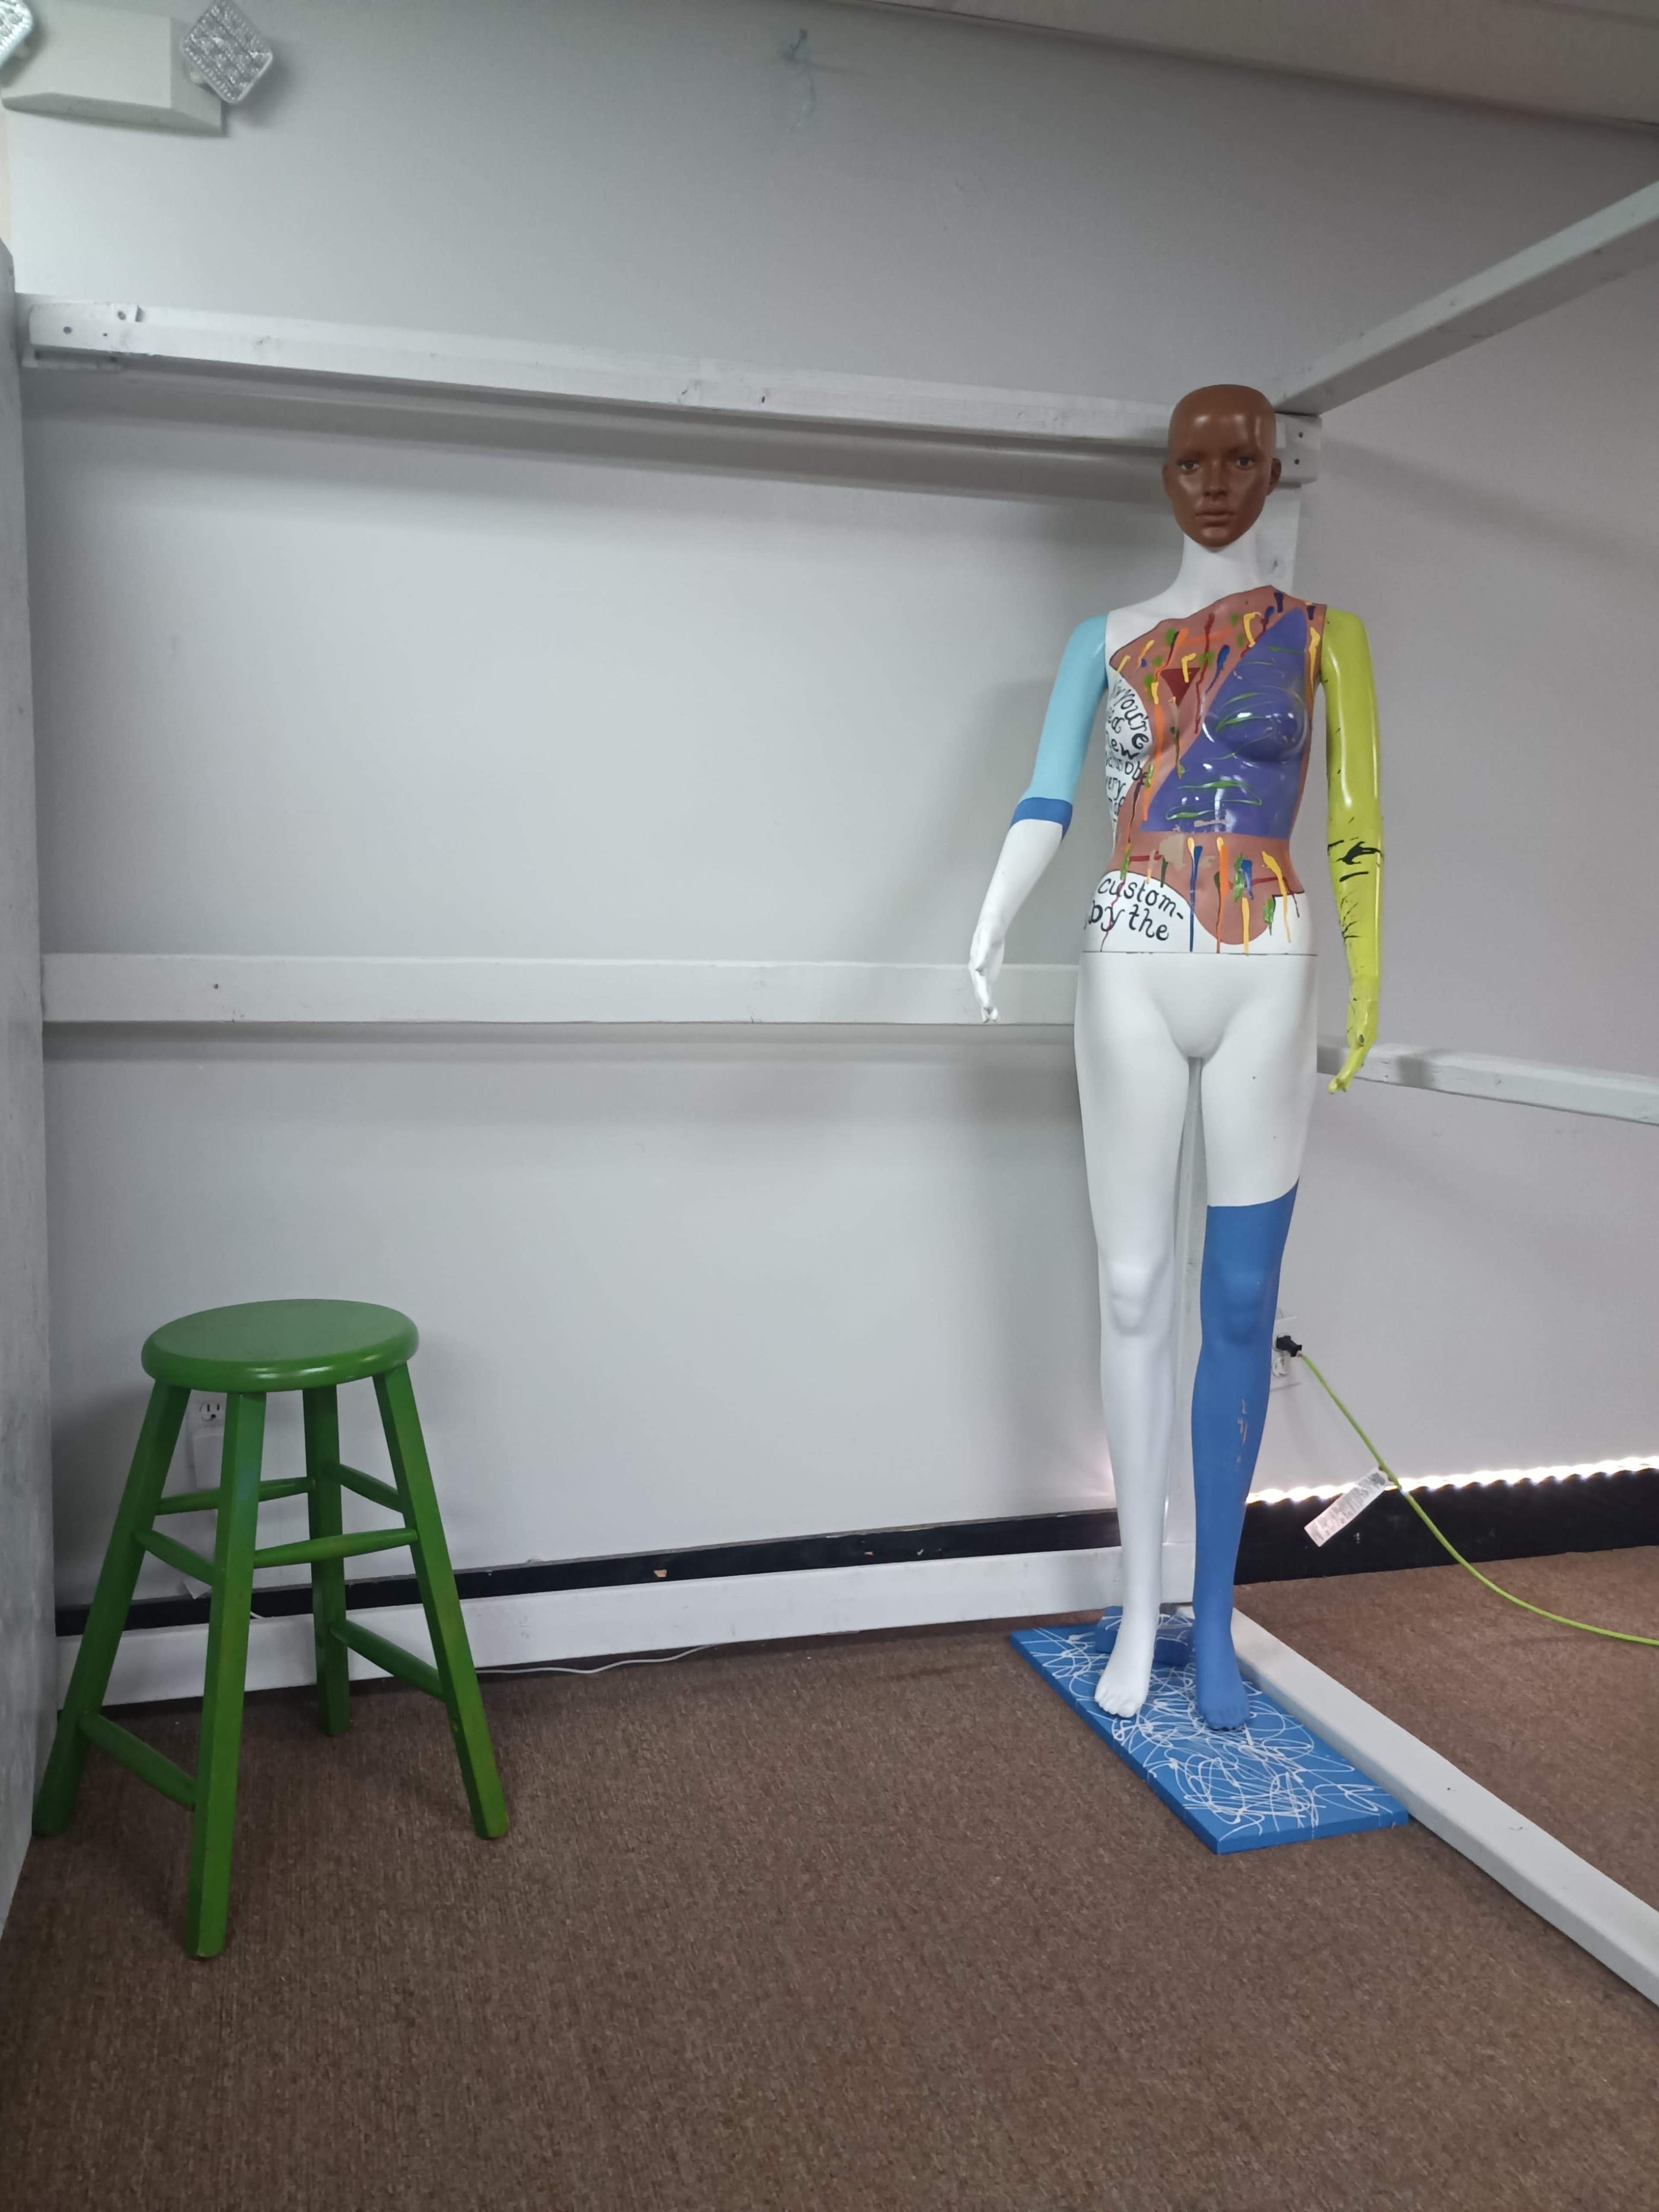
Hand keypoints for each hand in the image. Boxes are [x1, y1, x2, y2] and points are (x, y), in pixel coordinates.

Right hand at [968, 918, 1005, 1022]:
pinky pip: (988, 993)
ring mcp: (982, 976)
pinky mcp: (988, 977)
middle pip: (980, 992)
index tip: (987, 1005)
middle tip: (993, 1017)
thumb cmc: (988, 929)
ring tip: (994, 1020)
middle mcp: (976, 973)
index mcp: (975, 965)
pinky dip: (989, 1004)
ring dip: (987, 1009)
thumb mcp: (985, 937)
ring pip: (983, 995)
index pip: (979, 983)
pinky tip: (992, 1015)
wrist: (990, 926)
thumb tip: (978, 968)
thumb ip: (982, 952)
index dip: (982, 995)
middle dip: (985, 1006)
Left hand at [1329, 977, 1378, 1092]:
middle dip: (1345, 1078)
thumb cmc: (1366, 995)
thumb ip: (1364, 1025)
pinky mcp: (1354, 1034)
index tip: (1340, 1082)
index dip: (1349, 1071)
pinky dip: (1347, 1065)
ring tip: (1336, 1087)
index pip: (1356, 1059)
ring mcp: (1360, 1039)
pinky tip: (1343, 1073)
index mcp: (1367, 1038)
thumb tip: (1360, 1041)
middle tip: (1333, 1090)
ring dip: (1346, 1075)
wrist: (1367, 985)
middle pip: (1355, 1064)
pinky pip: (1351, 1055)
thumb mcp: (1366, 1007)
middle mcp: (1365, 1042)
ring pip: (1353, 1061)